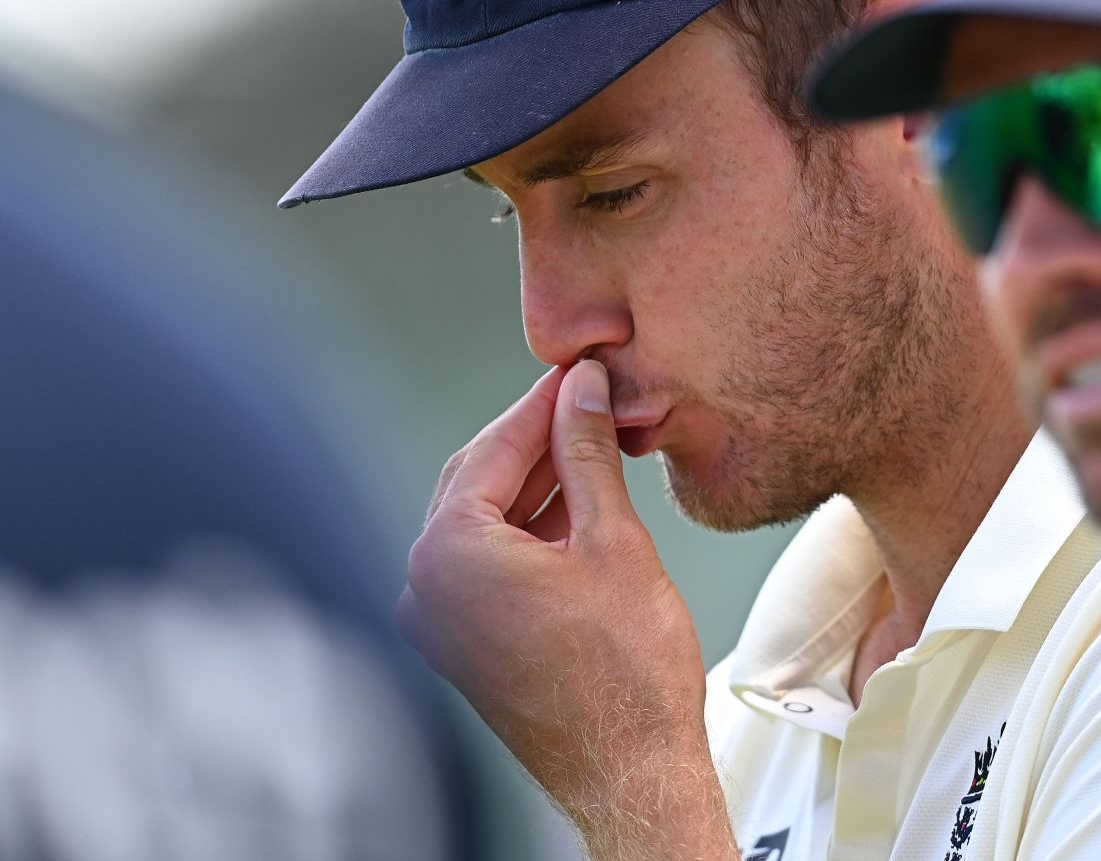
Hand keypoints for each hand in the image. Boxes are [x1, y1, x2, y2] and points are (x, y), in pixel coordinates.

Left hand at [397, 361, 734, 860]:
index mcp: (449, 556)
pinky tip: (579, 508)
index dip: (543, 403)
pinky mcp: (463, 643)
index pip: (491, 448)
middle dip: (535, 440)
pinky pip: (487, 563)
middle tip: (589, 403)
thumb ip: (587, 455)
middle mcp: (426, 588)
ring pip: (483, 521)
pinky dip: (529, 530)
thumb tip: (581, 394)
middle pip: (477, 480)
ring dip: (536, 484)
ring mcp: (439, 621)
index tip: (580, 374)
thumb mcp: (613, 540)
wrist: (631, 769)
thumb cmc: (625, 677)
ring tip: (596, 450)